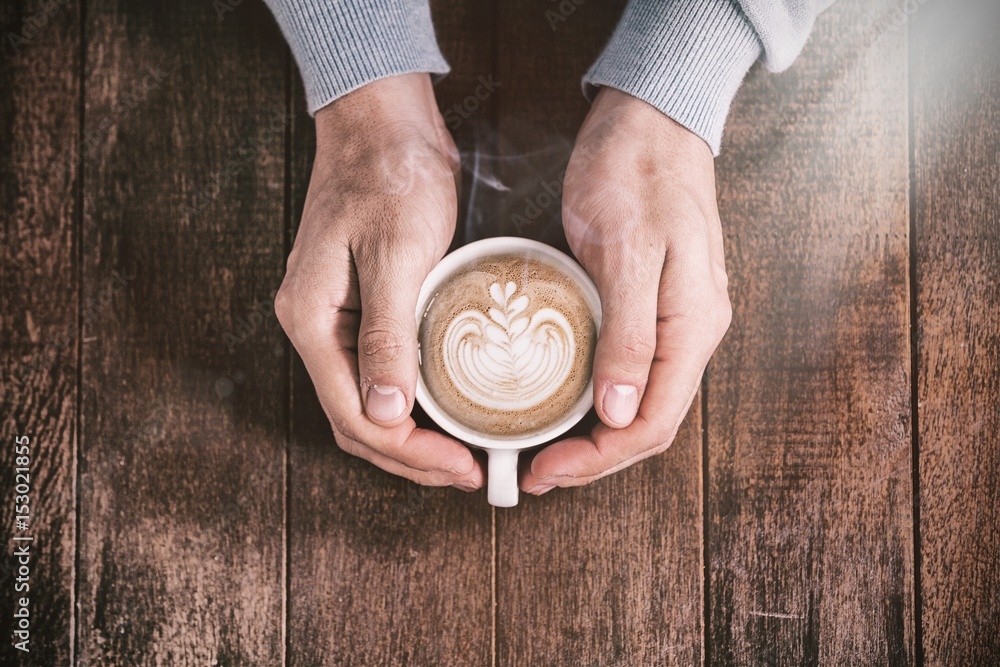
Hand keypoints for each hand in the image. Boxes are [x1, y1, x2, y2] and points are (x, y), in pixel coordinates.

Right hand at [275, 73, 483, 491]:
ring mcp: (334, 317)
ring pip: (365, 402)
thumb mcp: (396, 253)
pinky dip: (411, 401)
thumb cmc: (390, 174)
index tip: (461, 467)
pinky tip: (447, 408)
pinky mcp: (360, 306)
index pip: (353, 415)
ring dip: (410, 436)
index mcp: (311, 319)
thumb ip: (386, 334)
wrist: (383, 122)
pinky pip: (379, 371)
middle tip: (469, 470)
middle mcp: (314, 326)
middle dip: (410, 456)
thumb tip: (384, 412)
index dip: (407, 452)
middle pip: (355, 419)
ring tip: (461, 453)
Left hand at [521, 88, 731, 493]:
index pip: (655, 423)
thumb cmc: (637, 171)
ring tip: (543, 449)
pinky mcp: (651, 305)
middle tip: (534, 471)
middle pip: (648, 423)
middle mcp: (691, 333)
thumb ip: (629, 334)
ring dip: (594, 435)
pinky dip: (595, 399)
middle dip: (593, 458)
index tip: (546, 470)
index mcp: (694, 326)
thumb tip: (621, 413)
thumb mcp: (629, 251)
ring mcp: (674, 320)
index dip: (601, 460)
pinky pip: (628, 370)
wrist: (649, 117)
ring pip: (639, 403)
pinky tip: (560, 401)